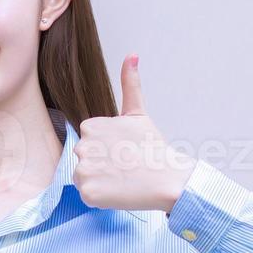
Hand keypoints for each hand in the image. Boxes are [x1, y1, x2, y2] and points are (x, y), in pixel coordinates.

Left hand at [72, 54, 195, 212]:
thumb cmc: (153, 148)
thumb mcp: (138, 113)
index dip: (106, 150)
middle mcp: (83, 146)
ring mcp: (84, 170)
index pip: (89, 143)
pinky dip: (101, 198)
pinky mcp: (88, 192)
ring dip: (100, 182)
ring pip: (84, 179)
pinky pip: (88, 196)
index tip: (124, 151)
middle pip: (84, 160)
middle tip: (125, 166)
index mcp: (90, 127)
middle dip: (102, 165)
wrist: (169, 178)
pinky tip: (118, 191)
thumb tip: (132, 54)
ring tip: (123, 179)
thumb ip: (130, 84)